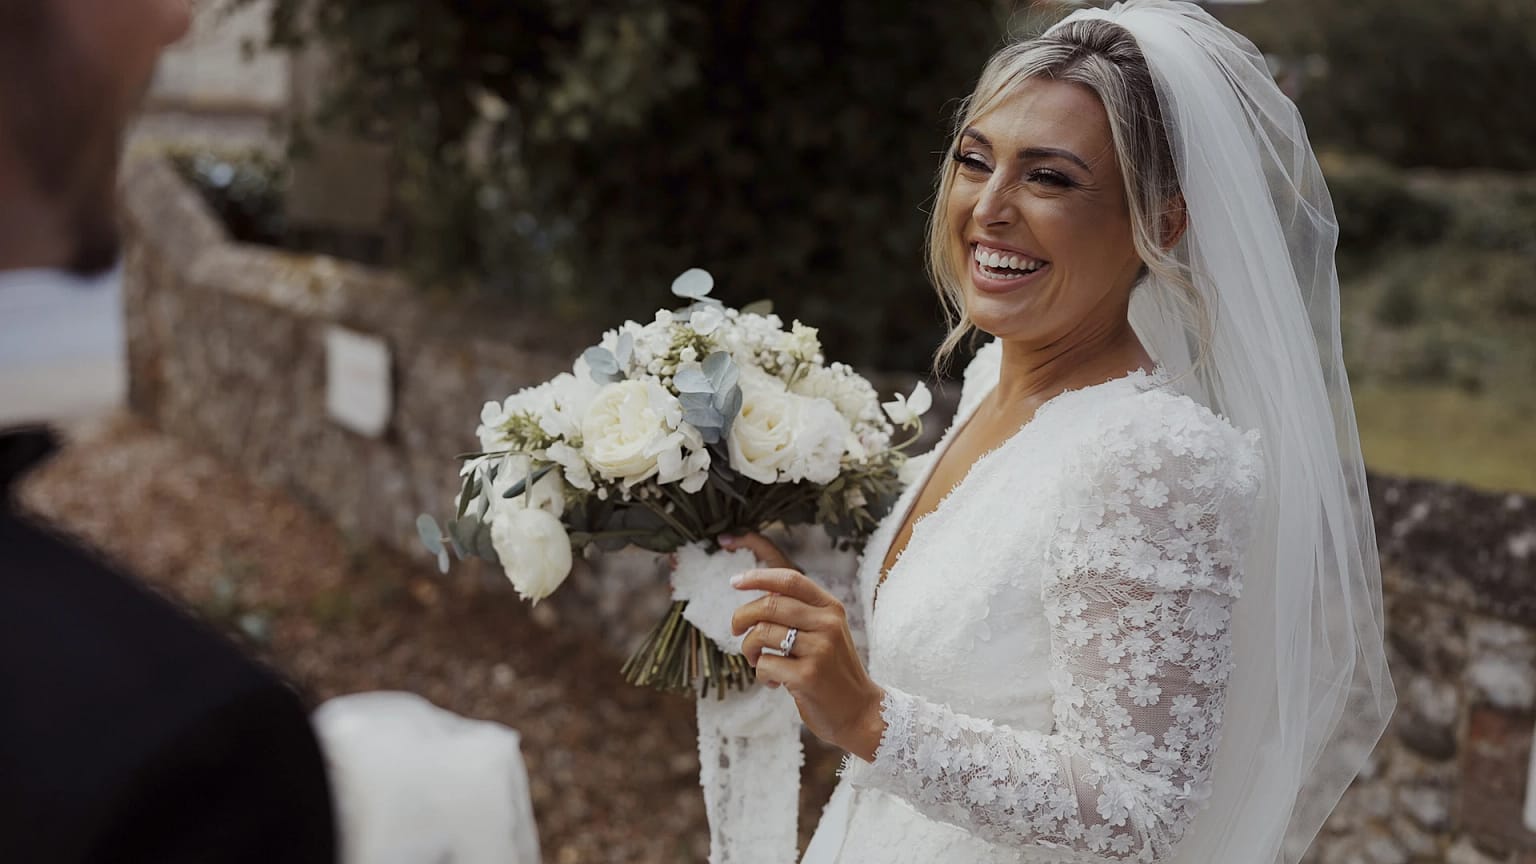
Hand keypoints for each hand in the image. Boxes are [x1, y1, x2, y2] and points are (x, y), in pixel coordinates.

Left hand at [725, 534, 886, 760]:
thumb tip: (761, 592)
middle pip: (769, 605)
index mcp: (831, 608)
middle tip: (736, 630)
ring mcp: (819, 650)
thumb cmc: (833, 670)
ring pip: (762, 633)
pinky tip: (774, 682)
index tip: (735, 581)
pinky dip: (761, 674)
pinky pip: (765, 664)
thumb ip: (799, 611)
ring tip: (758, 661)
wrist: (860, 711)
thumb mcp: (825, 632)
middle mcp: (827, 624)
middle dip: (742, 617)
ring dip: (749, 649)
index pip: (790, 580)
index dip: (758, 577)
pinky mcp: (807, 676)